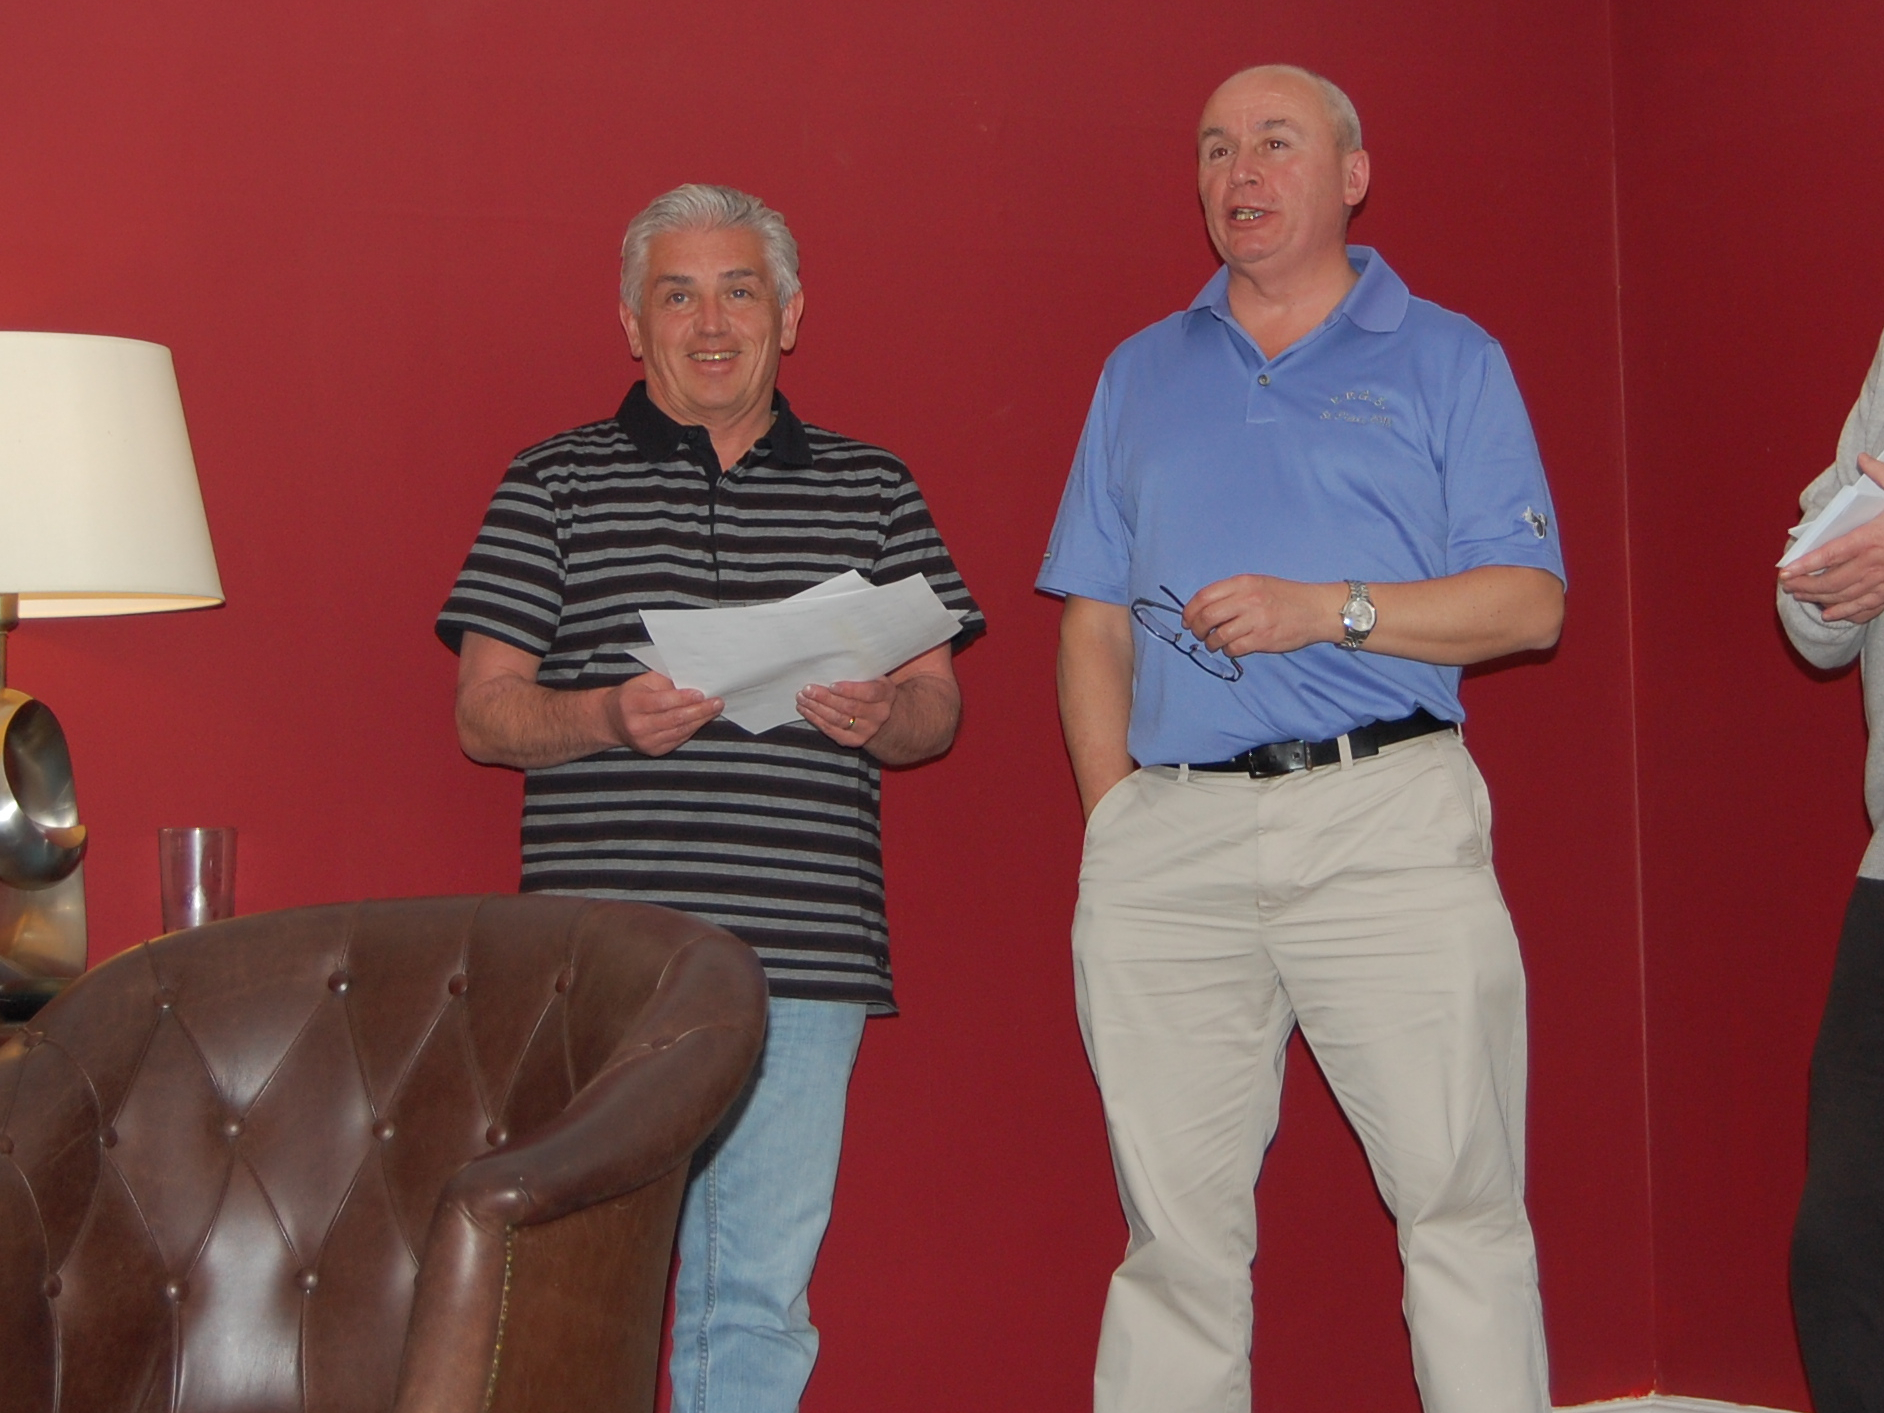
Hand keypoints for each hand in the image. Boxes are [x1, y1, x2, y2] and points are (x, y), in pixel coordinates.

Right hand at [603, 672, 722, 755]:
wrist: (612, 720)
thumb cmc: (631, 695)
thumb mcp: (644, 682)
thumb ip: (667, 683)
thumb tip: (694, 685)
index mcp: (632, 703)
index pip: (663, 702)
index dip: (684, 698)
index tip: (702, 694)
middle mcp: (637, 725)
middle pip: (675, 719)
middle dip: (700, 710)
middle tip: (717, 702)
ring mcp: (645, 741)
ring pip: (680, 731)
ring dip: (700, 720)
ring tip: (714, 709)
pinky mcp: (653, 750)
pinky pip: (679, 739)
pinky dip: (692, 728)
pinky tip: (702, 719)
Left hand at [796, 677, 896, 746]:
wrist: (879, 714)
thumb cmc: (869, 688)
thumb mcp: (872, 676)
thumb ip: (859, 669)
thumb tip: (832, 659)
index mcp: (885, 694)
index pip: (869, 693)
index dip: (850, 690)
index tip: (832, 685)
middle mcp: (879, 714)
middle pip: (849, 707)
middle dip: (825, 698)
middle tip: (807, 690)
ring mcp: (867, 729)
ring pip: (838, 720)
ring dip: (816, 709)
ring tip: (802, 699)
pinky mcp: (854, 740)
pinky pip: (832, 731)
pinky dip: (816, 720)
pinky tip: (806, 710)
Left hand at [1183, 575, 1341, 655]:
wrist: (1316, 609)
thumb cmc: (1286, 596)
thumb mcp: (1257, 584)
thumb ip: (1232, 592)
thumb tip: (1203, 607)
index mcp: (1243, 583)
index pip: (1204, 596)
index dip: (1190, 610)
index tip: (1187, 619)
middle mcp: (1247, 599)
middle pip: (1206, 616)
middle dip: (1196, 628)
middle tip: (1198, 633)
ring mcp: (1255, 620)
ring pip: (1217, 635)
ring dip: (1210, 643)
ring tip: (1214, 643)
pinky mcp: (1263, 639)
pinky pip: (1234, 648)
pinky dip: (1227, 650)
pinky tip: (1231, 647)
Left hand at [1779, 454, 1883, 623]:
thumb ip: (1882, 475)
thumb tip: (1862, 458)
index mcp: (1873, 538)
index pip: (1831, 554)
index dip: (1805, 565)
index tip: (1785, 571)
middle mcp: (1877, 563)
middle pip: (1832, 580)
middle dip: (1806, 586)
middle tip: (1788, 586)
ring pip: (1846, 596)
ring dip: (1819, 599)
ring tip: (1800, 597)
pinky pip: (1868, 607)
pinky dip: (1847, 613)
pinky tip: (1831, 614)